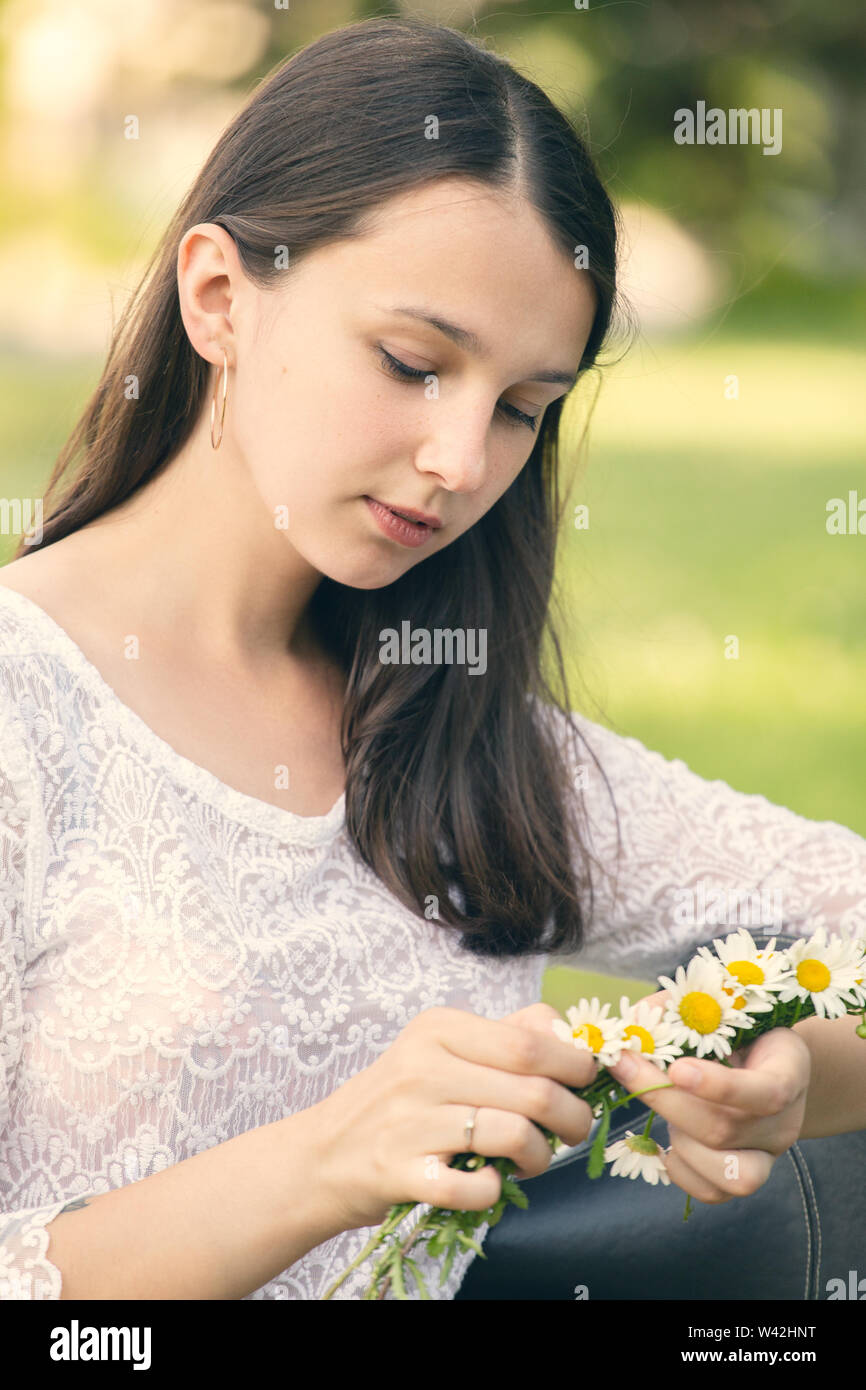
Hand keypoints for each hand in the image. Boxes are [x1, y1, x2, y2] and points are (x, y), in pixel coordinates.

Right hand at [311, 1002, 595, 1232]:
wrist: (323, 1153)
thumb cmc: (399, 1099)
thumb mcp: (441, 1047)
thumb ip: (505, 1033)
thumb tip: (569, 1030)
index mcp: (440, 1028)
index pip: (531, 1041)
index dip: (575, 1064)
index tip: (587, 1081)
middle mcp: (424, 1067)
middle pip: (534, 1090)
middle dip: (574, 1117)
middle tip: (574, 1129)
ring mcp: (410, 1121)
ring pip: (514, 1135)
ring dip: (541, 1157)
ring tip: (532, 1160)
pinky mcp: (402, 1172)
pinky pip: (474, 1188)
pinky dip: (494, 1192)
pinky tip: (489, 1182)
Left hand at [606, 990, 810, 1203]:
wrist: (766, 1065)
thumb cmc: (737, 1031)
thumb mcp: (719, 1010)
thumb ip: (678, 1011)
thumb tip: (629, 1023)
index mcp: (788, 1072)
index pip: (767, 1092)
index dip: (720, 1086)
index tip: (676, 1068)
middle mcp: (784, 1121)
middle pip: (727, 1129)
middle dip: (666, 1101)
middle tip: (627, 1068)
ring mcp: (768, 1155)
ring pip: (729, 1173)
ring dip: (681, 1141)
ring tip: (668, 1113)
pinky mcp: (745, 1177)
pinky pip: (714, 1193)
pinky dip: (680, 1170)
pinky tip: (666, 1142)